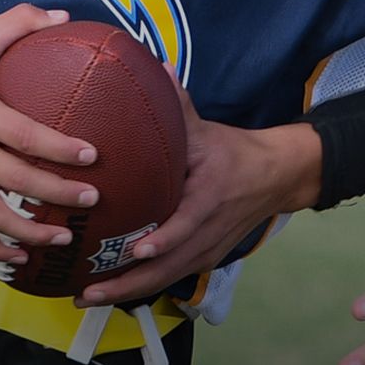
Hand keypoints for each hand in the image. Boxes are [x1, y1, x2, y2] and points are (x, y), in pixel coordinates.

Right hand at [0, 4, 98, 263]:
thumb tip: (63, 16)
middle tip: (92, 199)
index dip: (59, 149)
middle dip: (55, 194)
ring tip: (61, 238)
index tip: (92, 156)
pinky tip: (18, 259)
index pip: (24, 136)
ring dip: (27, 232)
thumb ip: (18, 22)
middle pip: (14, 181)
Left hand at [76, 83, 318, 306]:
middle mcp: (210, 232)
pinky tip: (111, 291)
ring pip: (167, 279)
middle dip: (127, 283)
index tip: (137, 249)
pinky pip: (171, 277)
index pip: (188, 224)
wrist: (277, 177)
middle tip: (87, 291)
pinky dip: (141, 287)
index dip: (164, 240)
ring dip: (128, 292)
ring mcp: (208, 250)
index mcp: (211, 198)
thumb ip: (179, 104)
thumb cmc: (236, 153)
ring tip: (88, 298)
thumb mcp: (208, 130)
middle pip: (169, 267)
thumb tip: (156, 66)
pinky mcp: (205, 258)